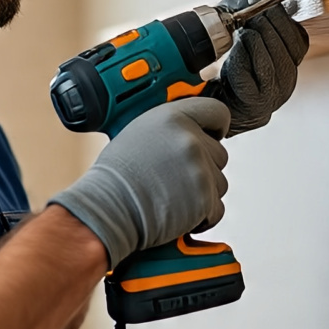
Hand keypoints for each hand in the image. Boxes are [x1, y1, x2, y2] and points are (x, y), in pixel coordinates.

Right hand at [48, 97, 230, 267]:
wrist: (108, 209)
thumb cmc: (115, 177)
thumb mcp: (139, 133)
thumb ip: (170, 129)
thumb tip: (191, 132)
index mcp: (173, 118)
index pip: (217, 112)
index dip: (215, 127)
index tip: (211, 136)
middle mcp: (189, 140)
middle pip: (220, 154)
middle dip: (203, 168)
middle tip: (175, 178)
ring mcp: (199, 170)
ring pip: (219, 183)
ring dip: (202, 194)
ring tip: (171, 196)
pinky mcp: (204, 199)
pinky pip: (216, 209)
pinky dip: (201, 217)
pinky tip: (176, 213)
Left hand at [208, 0, 309, 133]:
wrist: (199, 76)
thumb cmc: (228, 35)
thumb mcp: (248, 0)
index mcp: (289, 56)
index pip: (298, 38)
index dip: (282, 14)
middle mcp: (286, 77)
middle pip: (289, 50)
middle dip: (269, 24)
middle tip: (251, 9)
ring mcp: (273, 95)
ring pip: (273, 63)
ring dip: (256, 42)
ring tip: (242, 31)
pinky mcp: (255, 106)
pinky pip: (254, 82)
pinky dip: (244, 62)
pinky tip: (234, 54)